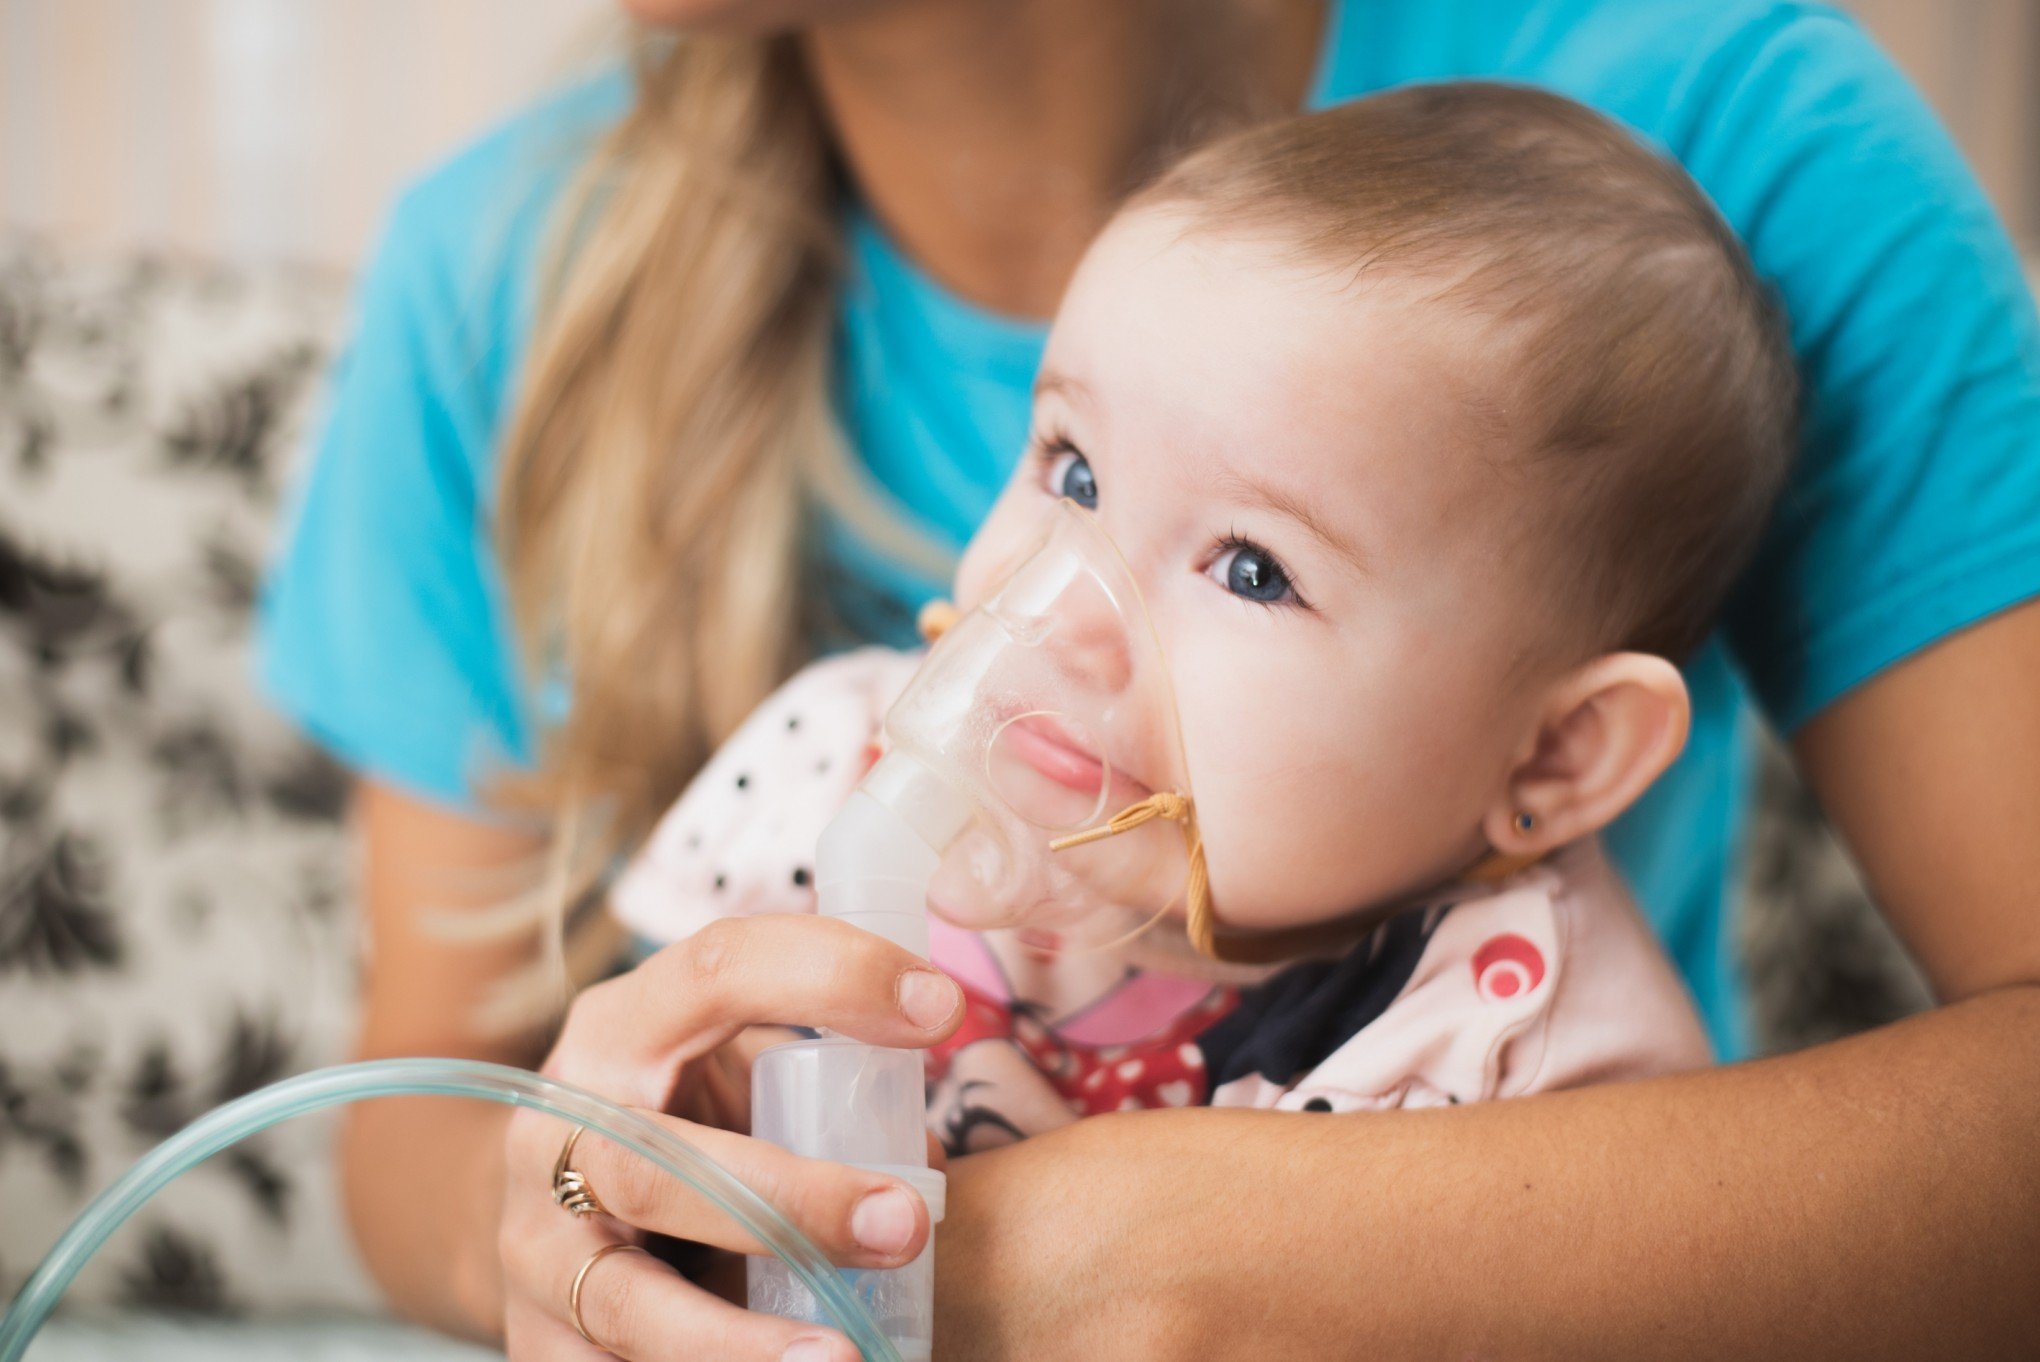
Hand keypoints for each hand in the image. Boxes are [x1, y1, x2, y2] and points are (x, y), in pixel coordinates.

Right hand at [497, 913, 963, 1359]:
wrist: (550, 1210)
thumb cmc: (680, 1126)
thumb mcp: (731, 1078)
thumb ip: (813, 1094)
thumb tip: (922, 1162)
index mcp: (620, 1031)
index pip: (719, 970)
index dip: (833, 976)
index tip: (941, 1009)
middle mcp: (561, 1129)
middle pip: (661, 1163)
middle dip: (790, 1201)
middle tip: (904, 1225)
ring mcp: (535, 1244)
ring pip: (626, 1300)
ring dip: (737, 1341)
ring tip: (842, 1357)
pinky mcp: (535, 1342)